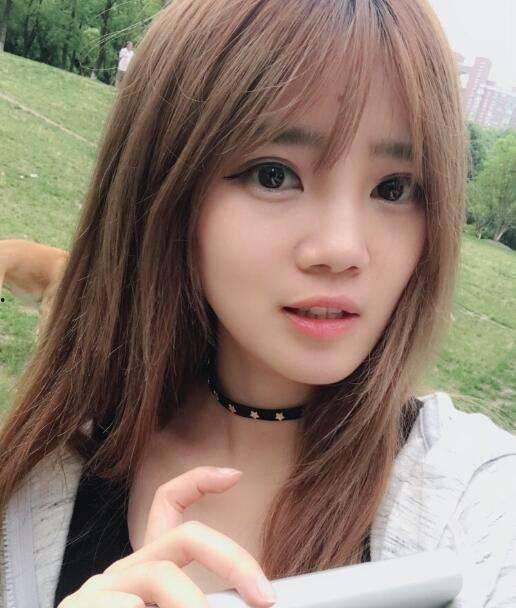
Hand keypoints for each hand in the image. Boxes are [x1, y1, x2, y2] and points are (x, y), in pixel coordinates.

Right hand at [58, 466, 275, 607]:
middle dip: (231, 559)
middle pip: (185, 536)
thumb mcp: (172, 607)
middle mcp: (126, 568)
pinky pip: (124, 605)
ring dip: (191, 603)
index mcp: (149, 566)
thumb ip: (201, 600)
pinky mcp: (79, 606)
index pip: (167, 504)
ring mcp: (102, 587)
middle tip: (264, 597)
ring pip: (161, 575)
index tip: (235, 475)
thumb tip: (256, 603)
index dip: (198, 481)